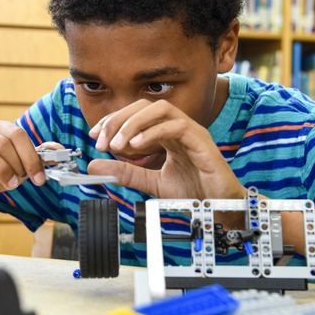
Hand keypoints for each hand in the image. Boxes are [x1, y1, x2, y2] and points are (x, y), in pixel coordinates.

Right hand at [0, 119, 60, 210]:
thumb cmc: (0, 176)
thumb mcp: (24, 168)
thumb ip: (41, 157)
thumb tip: (60, 149)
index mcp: (1, 128)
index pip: (19, 135)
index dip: (31, 158)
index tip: (39, 179)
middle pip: (2, 143)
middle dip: (15, 166)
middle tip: (18, 182)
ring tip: (6, 183)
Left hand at [87, 99, 245, 200]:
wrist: (220, 209)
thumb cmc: (194, 192)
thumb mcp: (151, 182)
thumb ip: (125, 173)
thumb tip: (94, 166)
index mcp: (167, 132)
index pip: (136, 114)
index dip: (113, 121)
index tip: (95, 136)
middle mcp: (179, 127)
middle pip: (145, 105)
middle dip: (119, 120)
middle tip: (102, 141)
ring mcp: (192, 131)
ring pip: (161, 109)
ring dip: (134, 123)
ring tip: (118, 145)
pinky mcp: (202, 141)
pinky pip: (177, 125)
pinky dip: (153, 132)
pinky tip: (137, 145)